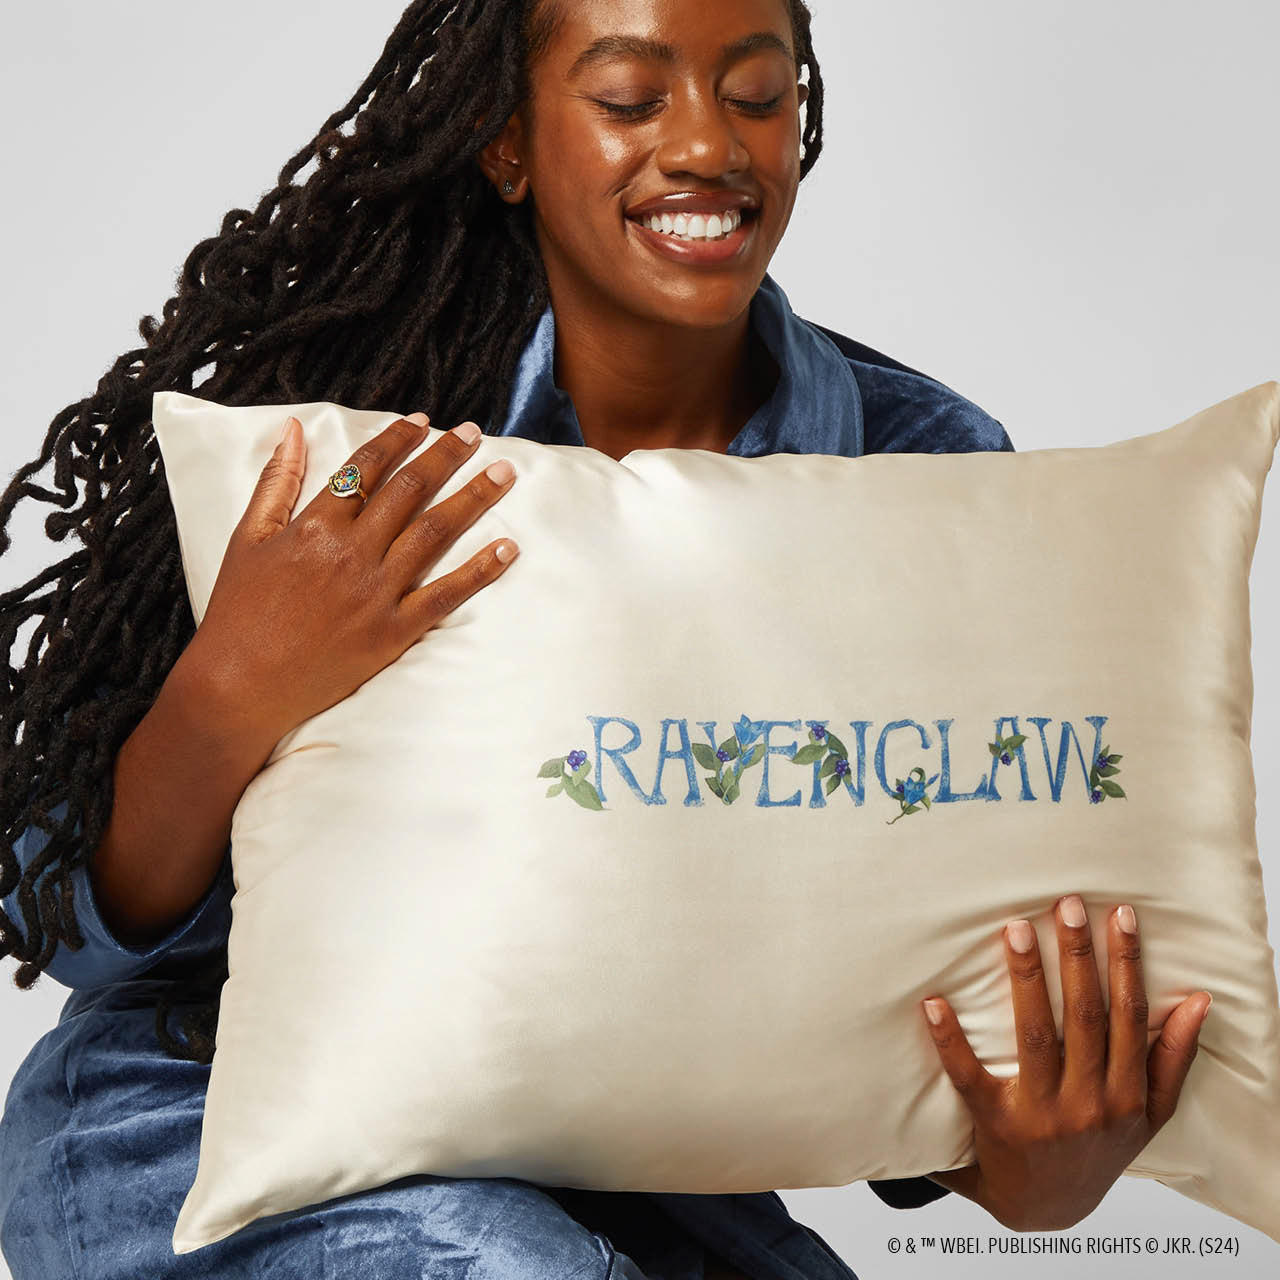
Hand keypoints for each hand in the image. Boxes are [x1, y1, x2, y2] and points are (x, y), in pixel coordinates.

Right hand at [183, 412, 518, 741]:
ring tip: (505, 473)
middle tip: (473, 433)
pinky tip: (508, 549)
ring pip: (436, 532)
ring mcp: (377, 593)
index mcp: (316, 526)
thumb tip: (292, 428)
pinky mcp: (394, 632)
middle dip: (447, 455)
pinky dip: (480, 571)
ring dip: (475, 498)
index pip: (367, 467)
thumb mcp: (247, 538)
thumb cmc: (239, 613)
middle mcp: (352, 553)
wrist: (240, 687)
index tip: (422, 421)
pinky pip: (446, 595)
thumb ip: (276, 481)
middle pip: (412, 490)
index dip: (398, 439)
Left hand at [919, 894, 1211, 1230]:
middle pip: (1085, 1017)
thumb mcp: (1147, 1116)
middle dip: (1079, 957)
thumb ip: (1172, 1060)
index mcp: (1126, 1098)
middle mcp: (1087, 1105)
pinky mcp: (994, 1123)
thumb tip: (1197, 1000)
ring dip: (1027, 979)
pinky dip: (950, 1039)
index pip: (1129, 1017)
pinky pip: (968, 1076)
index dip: (1128, 965)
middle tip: (1067, 904)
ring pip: (1036, 1035)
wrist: (1047, 1212)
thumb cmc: (1098, 1149)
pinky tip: (935, 1003)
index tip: (1121, 916)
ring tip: (1016, 929)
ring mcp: (1040, 1115)